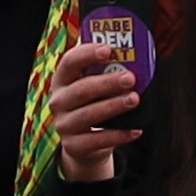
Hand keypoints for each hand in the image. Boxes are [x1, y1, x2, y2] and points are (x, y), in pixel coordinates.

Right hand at [46, 34, 144, 179]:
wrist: (83, 143)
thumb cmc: (94, 104)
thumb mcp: (95, 86)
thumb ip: (108, 72)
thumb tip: (137, 59)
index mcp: (62, 80)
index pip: (69, 62)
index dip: (87, 54)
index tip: (108, 50)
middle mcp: (58, 101)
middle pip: (82, 89)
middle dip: (107, 83)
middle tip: (130, 78)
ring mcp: (64, 125)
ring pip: (89, 114)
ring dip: (113, 106)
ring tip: (135, 99)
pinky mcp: (74, 146)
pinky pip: (97, 140)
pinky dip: (118, 135)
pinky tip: (136, 130)